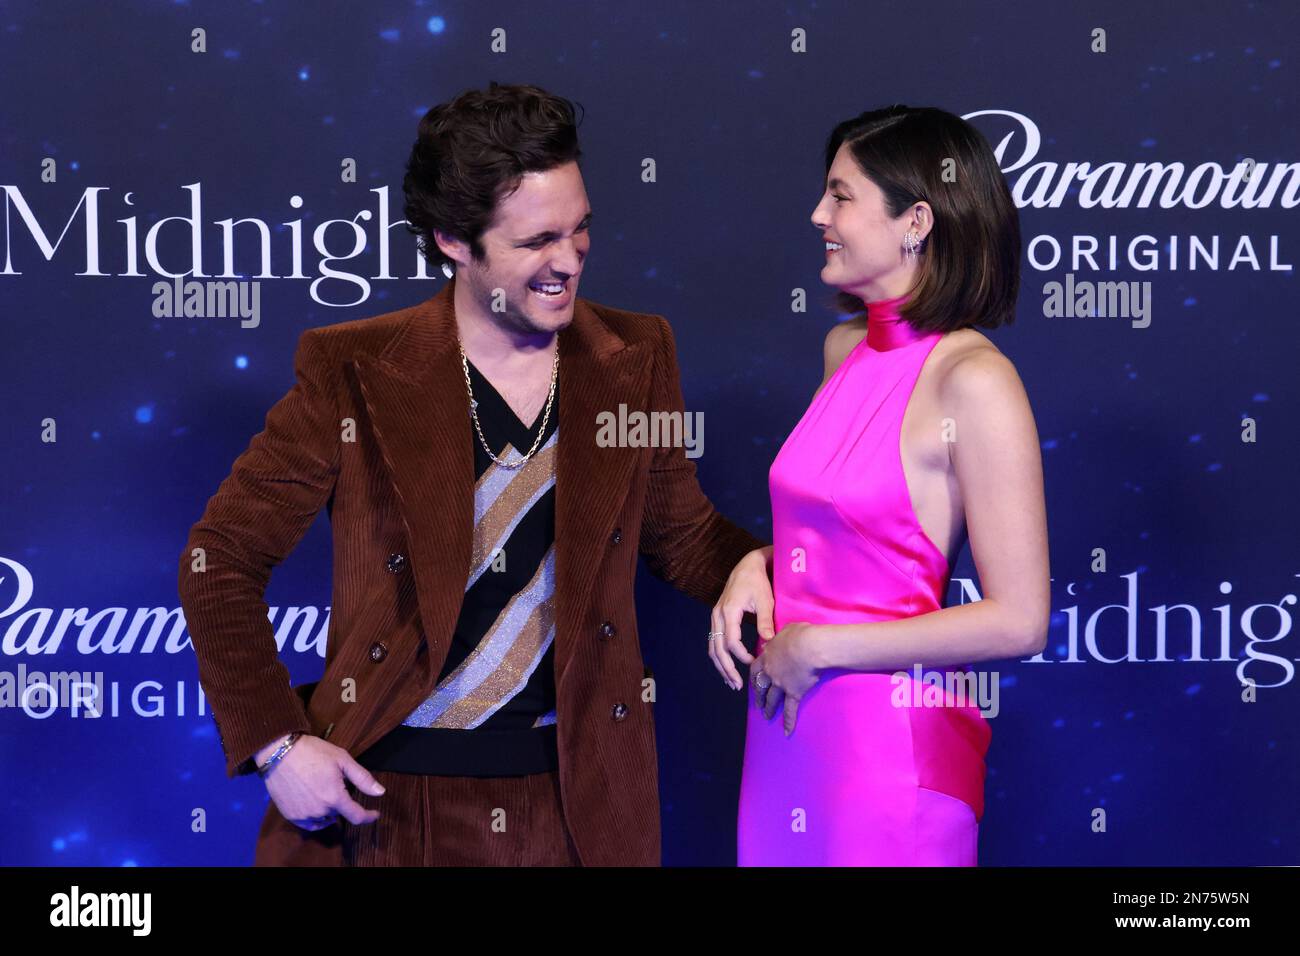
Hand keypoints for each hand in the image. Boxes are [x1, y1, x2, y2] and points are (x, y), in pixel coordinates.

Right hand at [257, 735, 385, 830]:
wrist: (279, 752)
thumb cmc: (313, 752)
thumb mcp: (342, 759)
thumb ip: (362, 778)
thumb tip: (380, 792)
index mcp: (334, 797)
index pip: (356, 816)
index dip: (368, 817)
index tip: (375, 814)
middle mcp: (319, 810)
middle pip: (339, 814)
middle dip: (342, 802)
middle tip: (336, 784)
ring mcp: (303, 815)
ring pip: (324, 819)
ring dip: (329, 811)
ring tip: (324, 791)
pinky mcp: (290, 815)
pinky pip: (309, 823)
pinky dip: (315, 818)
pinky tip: (315, 804)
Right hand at [709, 548, 774, 690]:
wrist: (747, 566)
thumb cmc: (758, 582)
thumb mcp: (765, 600)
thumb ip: (765, 621)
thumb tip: (768, 642)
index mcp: (729, 611)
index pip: (730, 641)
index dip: (741, 655)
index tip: (755, 662)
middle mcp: (718, 615)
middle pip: (716, 648)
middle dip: (727, 668)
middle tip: (737, 685)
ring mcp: (715, 617)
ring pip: (712, 647)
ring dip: (721, 665)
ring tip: (731, 682)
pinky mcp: (717, 618)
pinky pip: (713, 641)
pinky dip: (719, 656)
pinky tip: (727, 667)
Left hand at [751, 621, 821, 735]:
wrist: (810, 647)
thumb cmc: (800, 634)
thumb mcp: (786, 630)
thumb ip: (780, 637)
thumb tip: (780, 638)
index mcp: (767, 656)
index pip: (755, 669)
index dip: (753, 677)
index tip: (752, 683)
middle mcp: (770, 672)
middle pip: (760, 687)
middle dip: (758, 696)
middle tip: (757, 703)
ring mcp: (781, 685)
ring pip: (772, 699)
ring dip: (768, 708)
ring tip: (766, 716)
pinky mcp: (794, 693)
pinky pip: (790, 710)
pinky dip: (788, 722)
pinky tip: (786, 732)